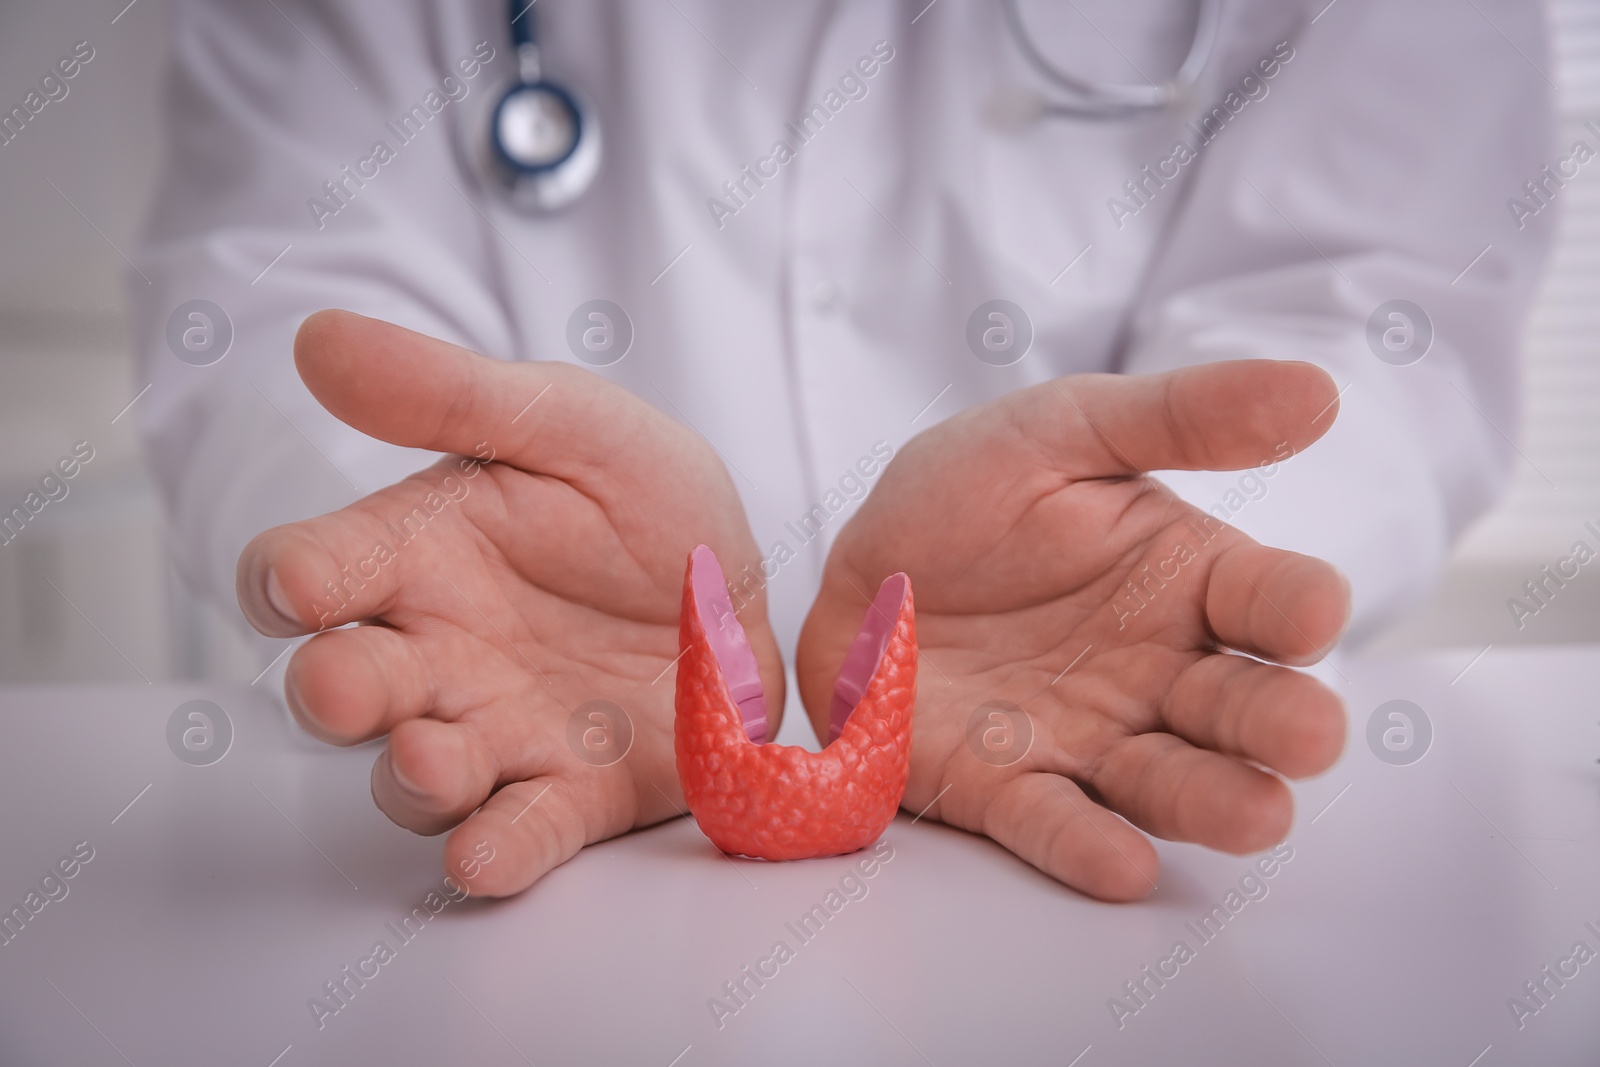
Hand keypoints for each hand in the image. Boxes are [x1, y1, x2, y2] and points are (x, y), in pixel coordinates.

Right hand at [237, 311, 782, 895]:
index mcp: (413, 556)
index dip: (291, 579)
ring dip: (412, 775)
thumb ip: (451, 395)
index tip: (300, 582)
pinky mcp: (573, 794)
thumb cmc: (636, 497)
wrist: (740, 583)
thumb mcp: (566, 424)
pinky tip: (486, 858)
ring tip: (429, 759)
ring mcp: (499, 732)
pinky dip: (501, 850)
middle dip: (334, 691)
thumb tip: (319, 336)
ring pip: (419, 774)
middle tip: (342, 684)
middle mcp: (434, 655)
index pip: (312, 573)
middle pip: (346, 688)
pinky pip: (524, 830)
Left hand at [796, 361, 1348, 900]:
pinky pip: (1050, 821)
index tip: (1308, 614)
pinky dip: (1085, 845)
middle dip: (1280, 725)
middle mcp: (1158, 673)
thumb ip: (1183, 416)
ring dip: (1213, 801)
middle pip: (1240, 709)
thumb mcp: (1066, 430)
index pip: (1271, 600)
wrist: (862, 565)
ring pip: (1166, 780)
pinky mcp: (1003, 786)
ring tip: (1257, 813)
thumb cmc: (972, 493)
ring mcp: (1086, 737)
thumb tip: (1320, 390)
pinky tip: (1124, 866)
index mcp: (1190, 582)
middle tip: (1309, 736)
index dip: (1298, 609)